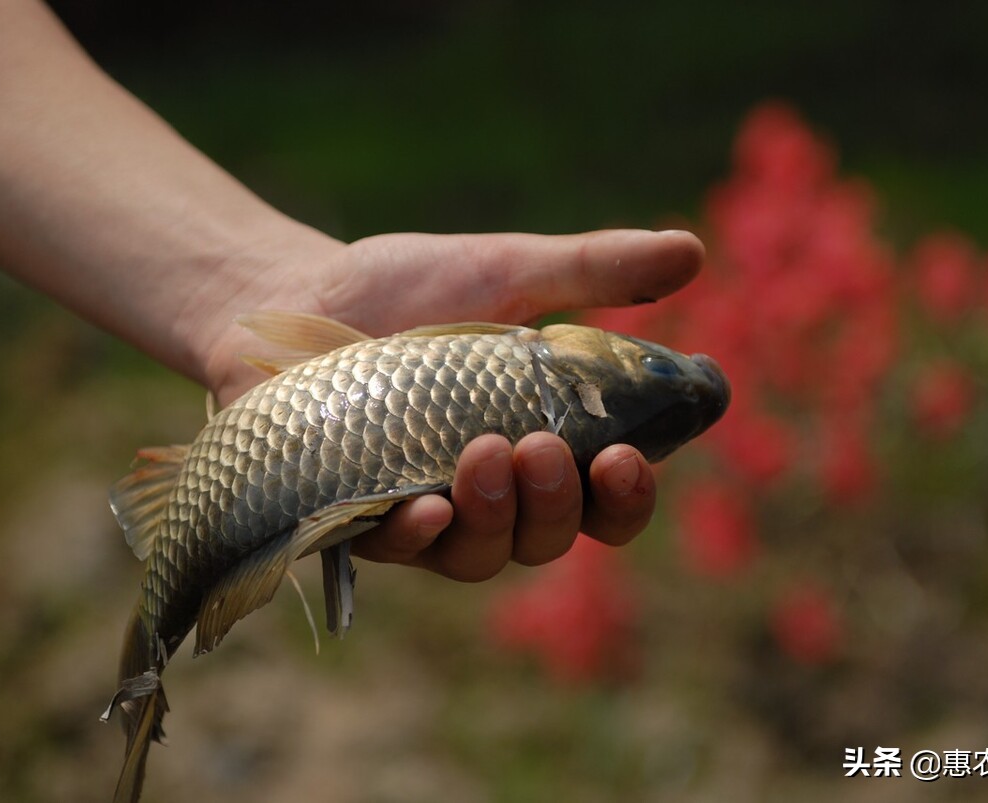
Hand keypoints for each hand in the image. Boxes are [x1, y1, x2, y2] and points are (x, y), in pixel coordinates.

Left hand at [201, 228, 702, 578]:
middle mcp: (493, 492)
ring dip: (497, 518)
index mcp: (541, 441)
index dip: (627, 498)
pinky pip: (400, 551)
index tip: (627, 460)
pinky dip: (420, 535)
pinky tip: (426, 509)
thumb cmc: (407, 288)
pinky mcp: (361, 518)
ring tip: (485, 455)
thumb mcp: (508, 271)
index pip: (605, 499)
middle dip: (557, 504)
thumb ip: (594, 271)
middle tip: (540, 448)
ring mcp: (428, 509)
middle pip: (549, 538)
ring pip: (482, 555)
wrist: (295, 295)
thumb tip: (691, 253)